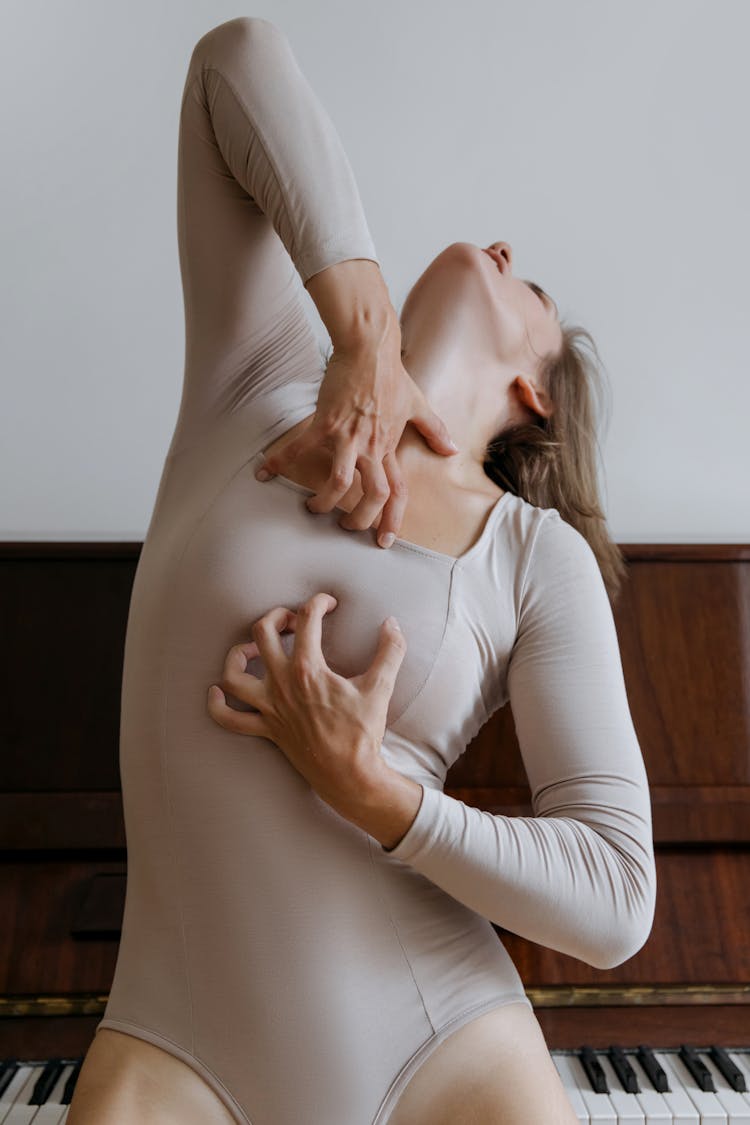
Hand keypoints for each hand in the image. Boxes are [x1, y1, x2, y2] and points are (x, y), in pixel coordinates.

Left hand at [206, 592, 406, 818]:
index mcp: (308, 670)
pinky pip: (230, 719)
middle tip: (293, 621)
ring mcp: (270, 708)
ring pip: (234, 674)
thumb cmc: (362, 733)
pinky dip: (218, 705)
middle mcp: (282, 685)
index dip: (318, 603)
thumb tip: (392, 623)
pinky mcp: (267, 729)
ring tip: (254, 649)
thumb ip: (390, 651)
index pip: (307, 620)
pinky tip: (217, 691)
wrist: (350, 776)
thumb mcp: (380, 688)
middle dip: (276, 618)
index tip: (329, 604)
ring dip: (238, 655)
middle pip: (262, 634)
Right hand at [254, 314, 458, 547]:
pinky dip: (281, 461)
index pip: (397, 491)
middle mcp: (371, 447)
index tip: (383, 540)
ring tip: (312, 508)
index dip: (392, 519)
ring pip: (339, 482)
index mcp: (389, 446)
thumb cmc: (391, 375)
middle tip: (343, 527)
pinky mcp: (325, 422)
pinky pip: (301, 448)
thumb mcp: (418, 404)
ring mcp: (348, 436)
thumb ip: (434, 430)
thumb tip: (452, 450)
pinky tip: (264, 472)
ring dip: (324, 501)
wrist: (370, 348)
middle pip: (372, 495)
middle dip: (357, 519)